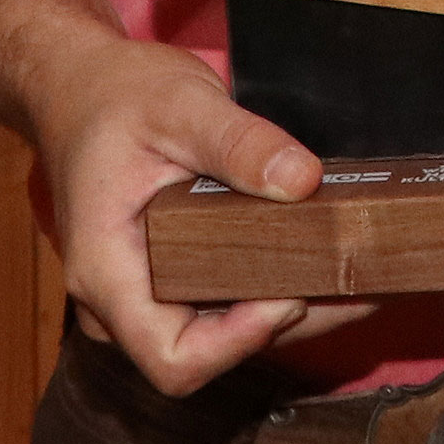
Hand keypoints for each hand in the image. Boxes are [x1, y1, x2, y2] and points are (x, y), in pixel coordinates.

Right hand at [25, 32, 379, 392]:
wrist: (78, 88)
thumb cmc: (112, 96)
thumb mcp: (179, 104)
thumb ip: (239, 143)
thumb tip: (302, 179)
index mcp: (106, 270)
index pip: (171, 356)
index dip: (238, 343)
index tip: (291, 295)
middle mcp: (119, 300)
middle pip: (207, 353)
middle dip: (286, 324)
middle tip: (358, 280)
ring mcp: (144, 295)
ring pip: (223, 335)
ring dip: (294, 310)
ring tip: (365, 274)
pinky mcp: (169, 280)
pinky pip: (223, 304)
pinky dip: (275, 287)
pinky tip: (329, 260)